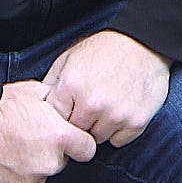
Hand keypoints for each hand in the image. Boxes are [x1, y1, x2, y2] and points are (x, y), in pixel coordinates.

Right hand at [0, 80, 95, 182]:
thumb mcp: (34, 92)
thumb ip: (56, 104)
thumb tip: (65, 107)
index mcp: (60, 137)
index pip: (87, 149)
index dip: (78, 144)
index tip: (69, 142)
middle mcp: (48, 162)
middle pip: (59, 164)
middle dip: (48, 154)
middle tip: (27, 141)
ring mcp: (29, 182)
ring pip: (37, 177)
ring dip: (28, 168)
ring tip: (8, 150)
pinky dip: (9, 181)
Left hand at [42, 30, 171, 146]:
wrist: (144, 42)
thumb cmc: (105, 49)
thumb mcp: (69, 58)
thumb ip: (51, 83)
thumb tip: (37, 106)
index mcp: (71, 87)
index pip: (54, 120)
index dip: (61, 116)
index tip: (68, 110)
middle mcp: (92, 103)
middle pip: (75, 133)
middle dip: (79, 123)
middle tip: (88, 107)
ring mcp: (115, 114)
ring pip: (97, 139)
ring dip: (99, 128)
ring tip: (106, 105)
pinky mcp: (136, 121)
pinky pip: (118, 141)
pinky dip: (119, 130)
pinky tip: (121, 110)